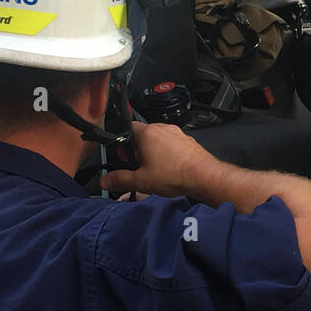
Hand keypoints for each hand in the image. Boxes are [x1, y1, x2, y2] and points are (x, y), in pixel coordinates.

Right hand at [99, 122, 218, 198]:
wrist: (204, 177)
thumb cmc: (176, 175)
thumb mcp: (141, 181)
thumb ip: (121, 180)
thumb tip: (106, 181)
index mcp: (146, 133)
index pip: (127, 128)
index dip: (123, 143)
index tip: (125, 156)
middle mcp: (162, 128)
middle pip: (143, 135)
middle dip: (139, 150)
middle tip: (139, 167)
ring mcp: (177, 134)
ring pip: (159, 139)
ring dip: (155, 152)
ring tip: (156, 170)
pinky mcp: (188, 142)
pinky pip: (173, 145)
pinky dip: (169, 154)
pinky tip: (171, 169)